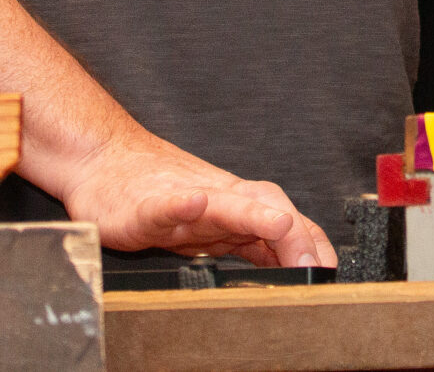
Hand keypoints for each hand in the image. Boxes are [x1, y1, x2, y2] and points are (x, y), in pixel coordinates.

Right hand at [57, 129, 335, 267]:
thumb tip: (297, 265)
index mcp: (234, 206)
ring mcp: (180, 199)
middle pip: (265, 207)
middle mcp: (216, 199)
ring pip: (222, 203)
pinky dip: (178, 206)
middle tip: (314, 264)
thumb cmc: (154, 192)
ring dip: (251, 214)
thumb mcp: (210, 223)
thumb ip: (250, 241)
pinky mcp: (142, 206)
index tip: (330, 272)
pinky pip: (162, 206)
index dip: (311, 245)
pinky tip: (191, 205)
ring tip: (276, 225)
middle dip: (294, 236)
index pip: (286, 223)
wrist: (103, 160)